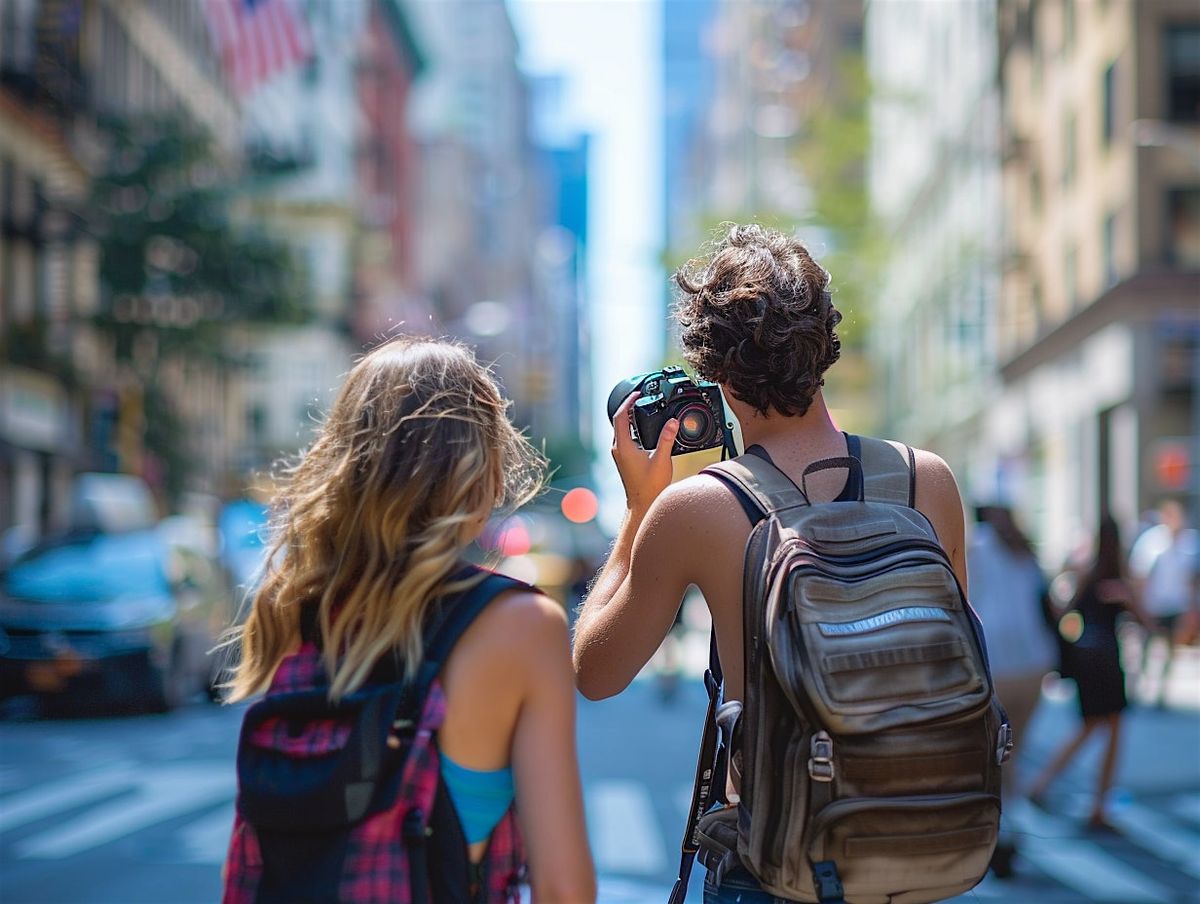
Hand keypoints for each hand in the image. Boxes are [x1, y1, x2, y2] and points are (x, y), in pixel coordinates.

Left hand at [610, 392, 678, 513]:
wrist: (642, 504)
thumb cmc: (649, 486)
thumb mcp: (661, 459)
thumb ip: (667, 439)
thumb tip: (673, 422)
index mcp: (623, 446)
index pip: (620, 416)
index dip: (628, 402)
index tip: (637, 394)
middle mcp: (618, 448)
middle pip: (619, 420)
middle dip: (629, 407)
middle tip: (640, 398)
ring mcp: (620, 454)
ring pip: (621, 429)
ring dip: (630, 418)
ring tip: (642, 408)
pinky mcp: (624, 458)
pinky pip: (625, 437)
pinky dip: (632, 428)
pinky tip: (643, 428)